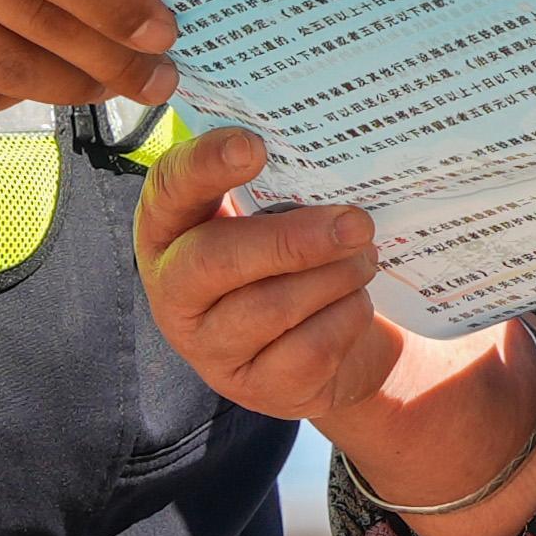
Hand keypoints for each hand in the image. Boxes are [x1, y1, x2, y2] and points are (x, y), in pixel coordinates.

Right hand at [126, 129, 535, 502]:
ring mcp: (209, 347)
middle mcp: (175, 290)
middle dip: (290, 239)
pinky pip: (305, 350)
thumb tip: (333, 154)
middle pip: (214, 260)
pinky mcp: (254, 388)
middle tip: (356, 222)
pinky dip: (344, 318)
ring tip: (366, 257)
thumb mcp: (281, 217)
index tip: (254, 146)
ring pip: (267, 308)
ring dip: (332, 278)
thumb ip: (285, 188)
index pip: (169, 188)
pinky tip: (358, 301)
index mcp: (171, 229)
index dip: (205, 165)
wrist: (336, 348)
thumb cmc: (298, 261)